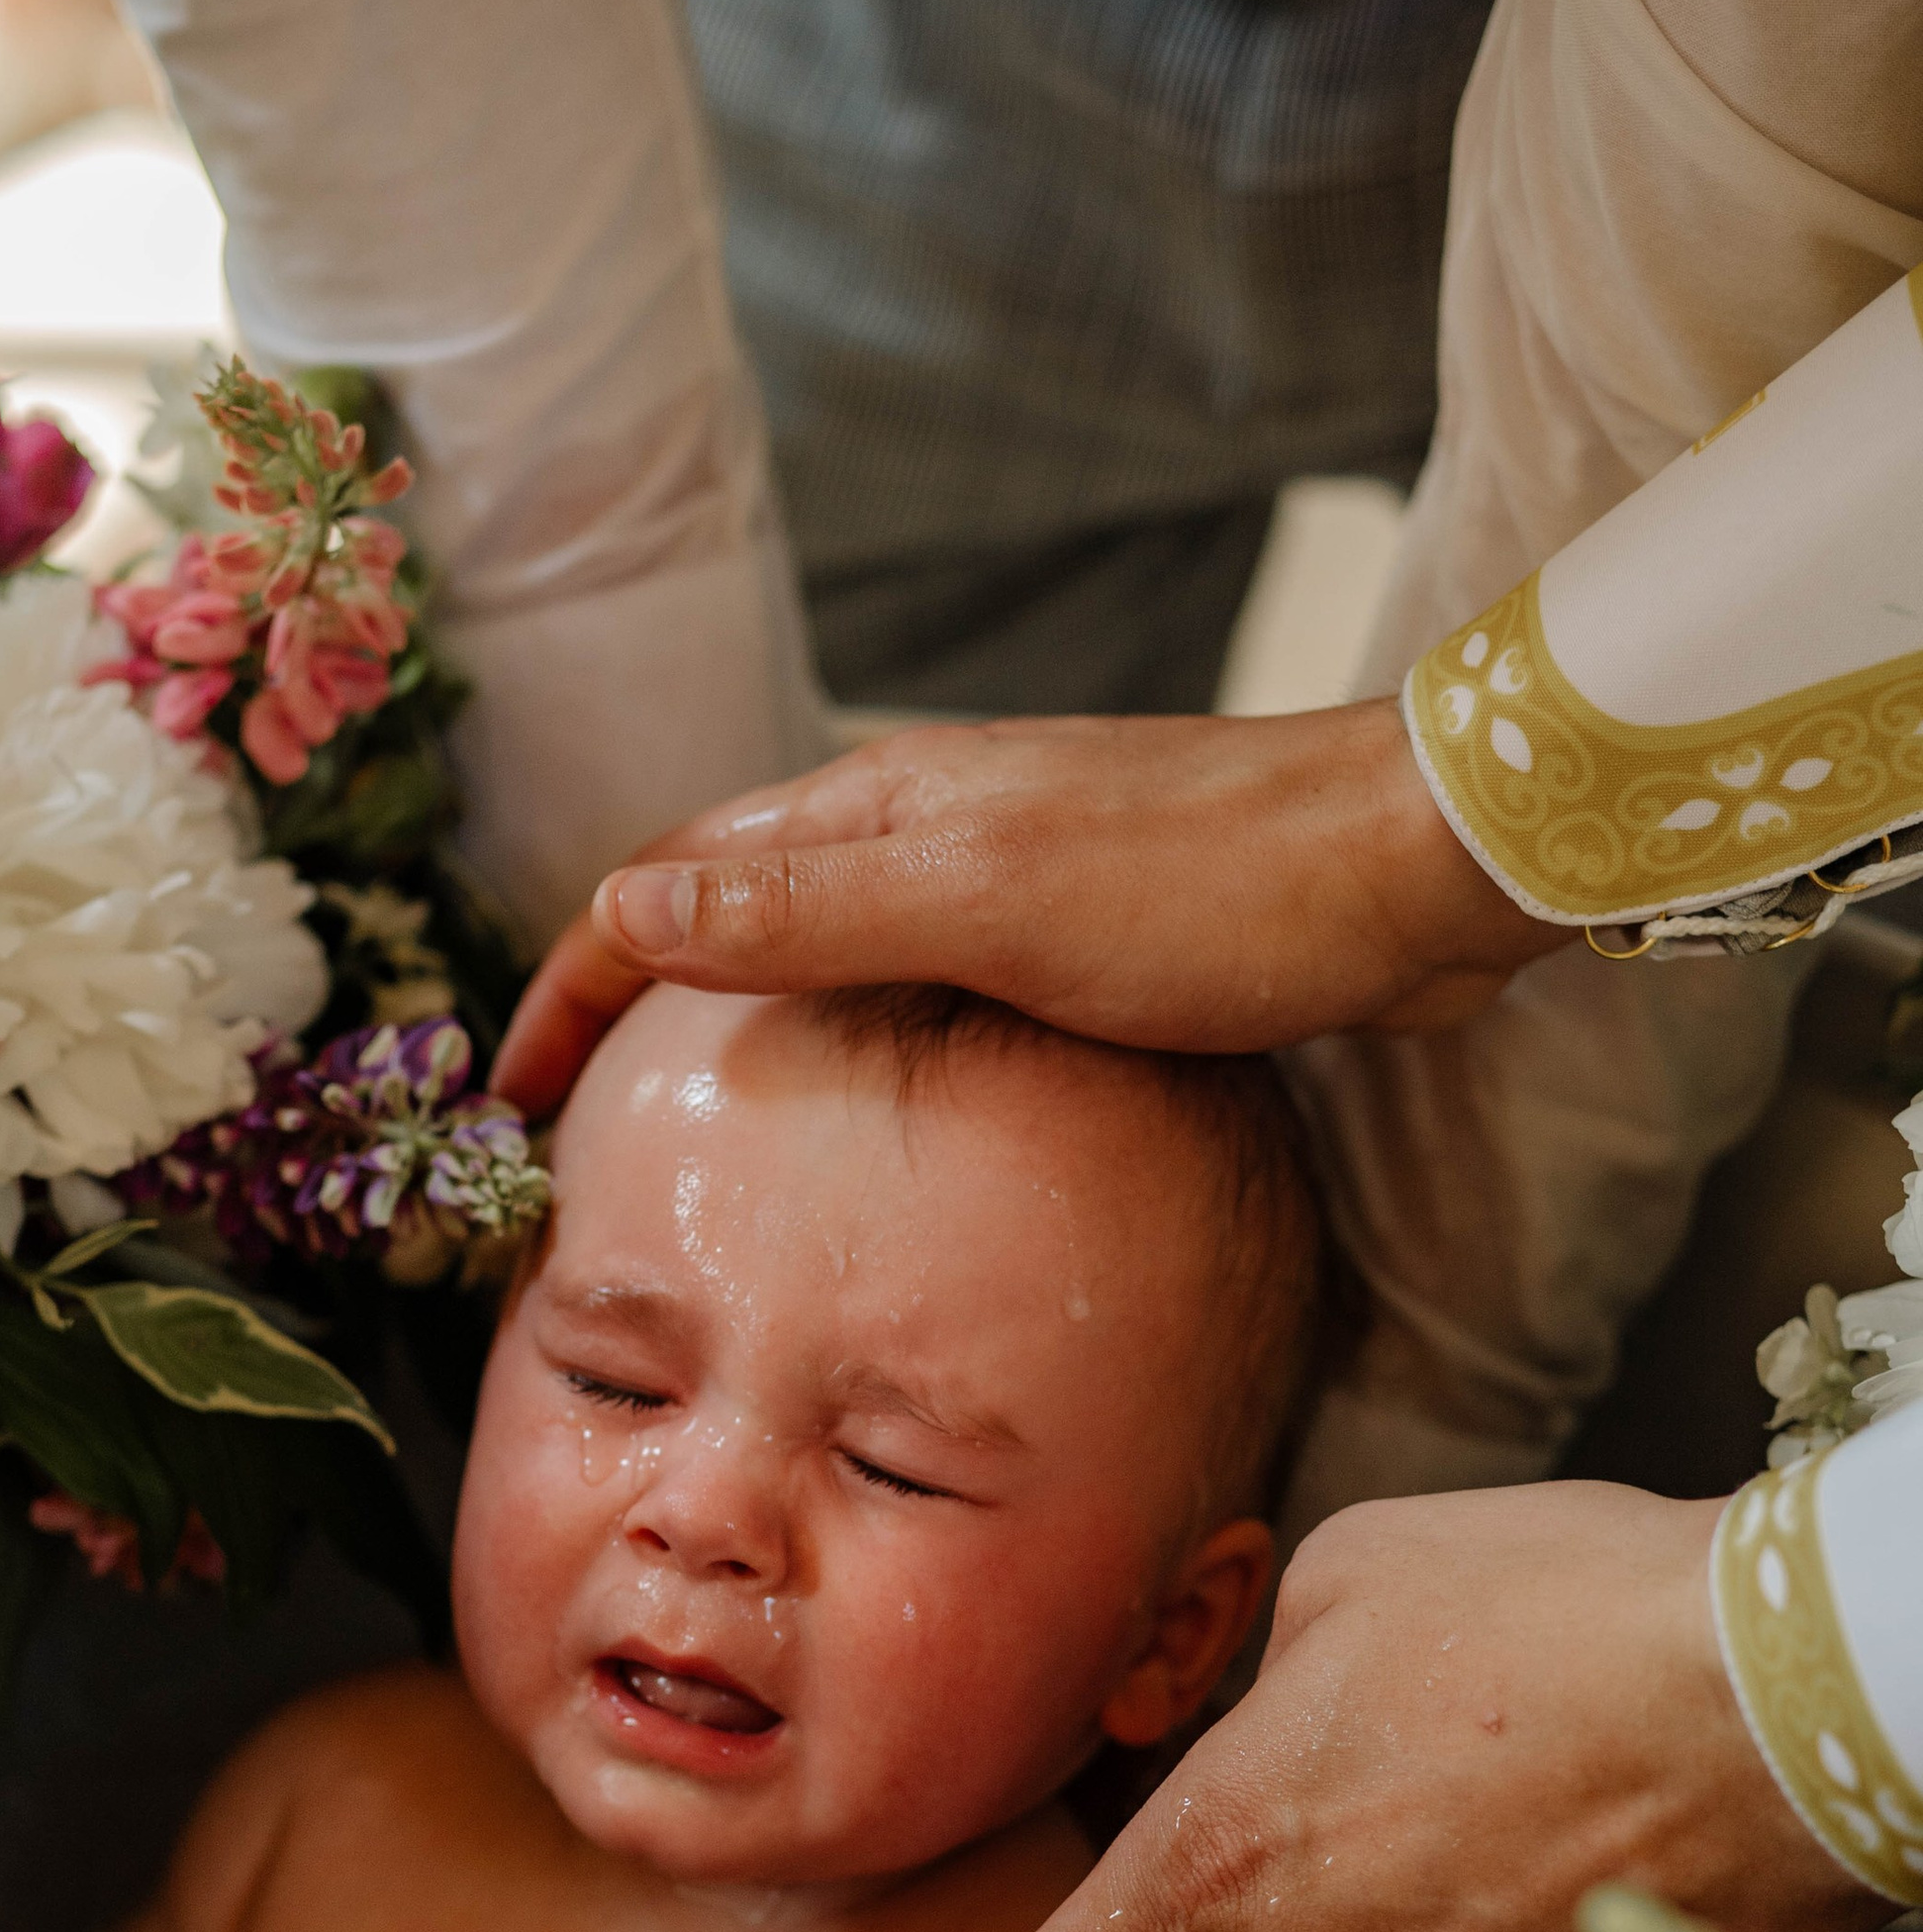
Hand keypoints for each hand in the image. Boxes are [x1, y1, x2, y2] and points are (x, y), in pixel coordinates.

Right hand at [494, 701, 1562, 1115]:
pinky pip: (915, 980)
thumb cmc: (1211, 889)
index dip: (574, 983)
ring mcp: (1001, 870)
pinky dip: (850, 1038)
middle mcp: (922, 823)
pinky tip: (875, 1111)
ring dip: (737, 1019)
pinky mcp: (1079, 925)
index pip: (666, 882)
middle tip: (574, 1122)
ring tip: (691, 1123)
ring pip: (820, 943)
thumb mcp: (985, 904)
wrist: (1415, 867)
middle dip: (631, 999)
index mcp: (878, 808)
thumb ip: (807, 911)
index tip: (516, 1098)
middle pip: (725, 904)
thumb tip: (628, 910)